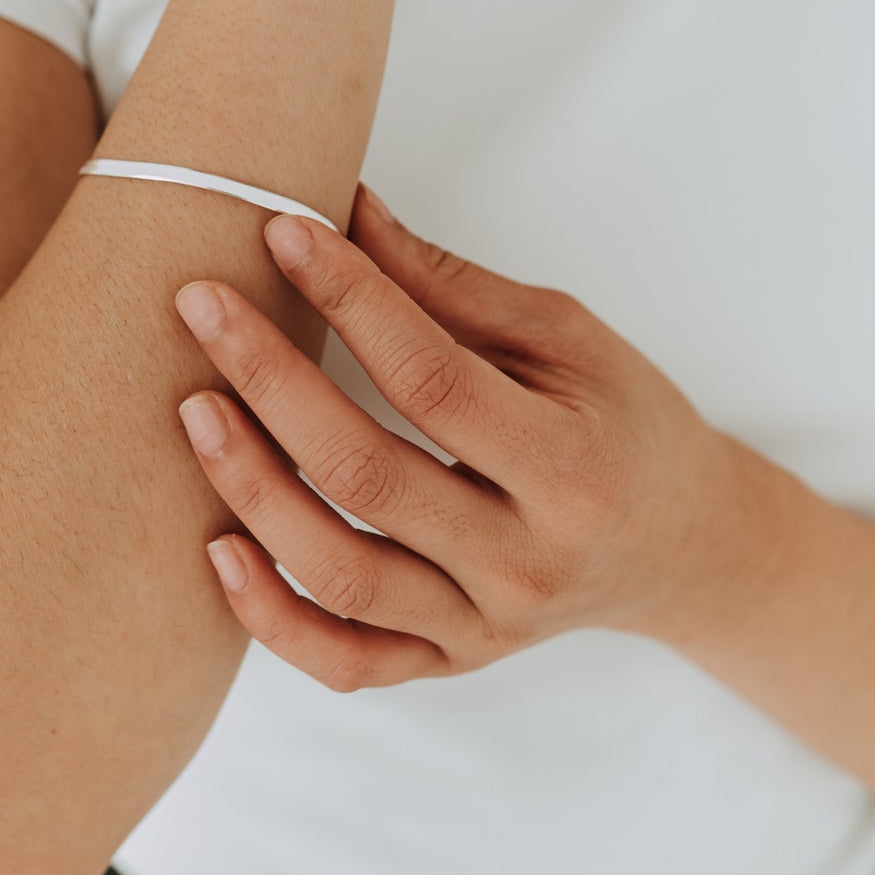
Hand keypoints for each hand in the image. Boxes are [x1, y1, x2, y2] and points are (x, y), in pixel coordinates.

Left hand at [172, 183, 770, 690]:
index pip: (431, 380)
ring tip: (193, 410)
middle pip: (367, 475)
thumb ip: (450, 287)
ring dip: (251, 489)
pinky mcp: (445, 662)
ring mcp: (481, 627)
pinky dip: (270, 617)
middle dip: (270, 381)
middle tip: (200, 304)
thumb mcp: (567, 338)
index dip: (350, 299)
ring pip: (340, 574)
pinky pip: (342, 660)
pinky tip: (217, 549)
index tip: (281, 231)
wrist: (682, 548)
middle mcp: (525, 561)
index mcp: (570, 468)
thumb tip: (344, 212)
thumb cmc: (622, 425)